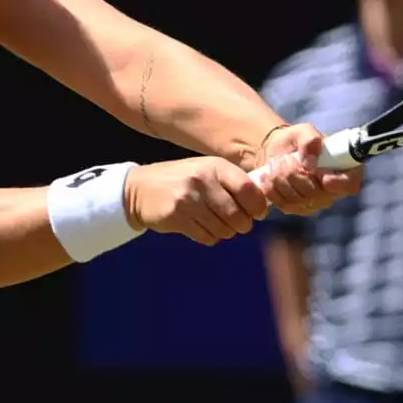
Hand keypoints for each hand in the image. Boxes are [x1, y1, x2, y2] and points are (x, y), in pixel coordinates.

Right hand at [124, 157, 269, 245]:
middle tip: (234, 223)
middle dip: (241, 225)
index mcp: (214, 166)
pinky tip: (198, 227)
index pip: (248, 188)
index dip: (257, 206)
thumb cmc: (181, 181)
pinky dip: (208, 237)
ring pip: (224, 229)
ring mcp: (188, 198)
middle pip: (238, 214)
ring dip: (223, 232)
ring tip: (212, 223)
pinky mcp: (177, 216)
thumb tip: (262, 204)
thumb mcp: (205, 171)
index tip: (257, 214)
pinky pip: (207, 237)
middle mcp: (202, 179)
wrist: (139, 189)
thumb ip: (231, 183)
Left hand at [255, 123, 361, 215]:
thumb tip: (309, 161)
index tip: (322, 172)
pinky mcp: (295, 209)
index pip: (349, 185)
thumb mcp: (304, 132)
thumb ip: (310, 140)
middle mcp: (332, 192)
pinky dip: (271, 187)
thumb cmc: (297, 141)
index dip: (336, 182)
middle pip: (314, 193)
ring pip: (295, 198)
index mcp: (344, 171)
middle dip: (294, 172)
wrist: (278, 152)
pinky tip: (269, 175)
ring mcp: (314, 204)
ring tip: (276, 163)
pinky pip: (282, 203)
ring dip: (280, 177)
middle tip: (286, 158)